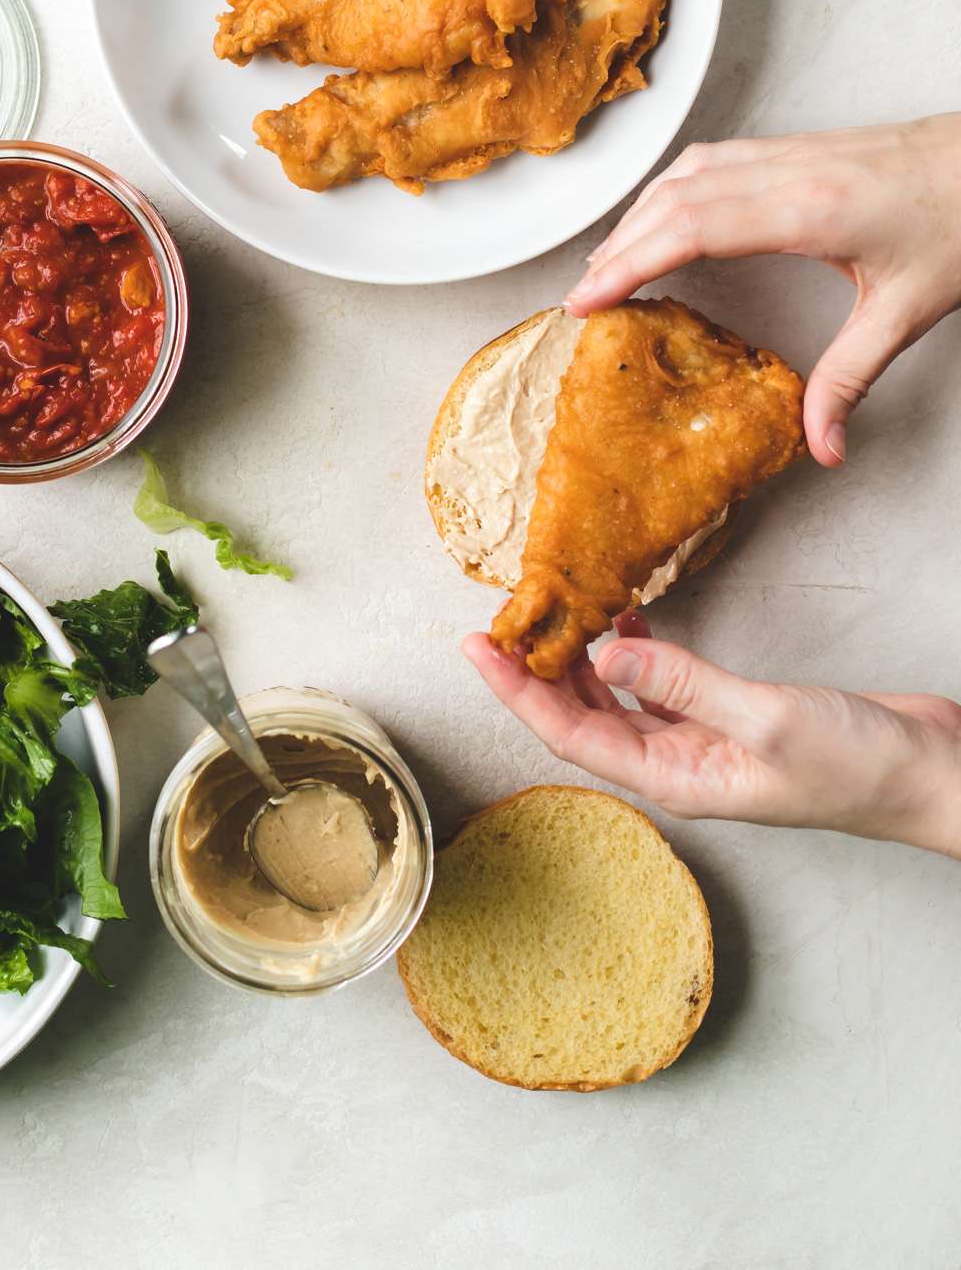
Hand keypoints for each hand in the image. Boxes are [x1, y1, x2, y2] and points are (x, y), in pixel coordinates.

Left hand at [463, 616, 960, 856]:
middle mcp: (677, 766)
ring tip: (552, 613)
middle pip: (581, 718)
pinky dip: (635, 655)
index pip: (570, 734)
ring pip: (618, 702)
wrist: (927, 773)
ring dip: (582, 661)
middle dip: (535, 673)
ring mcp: (701, 744)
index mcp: (675, 780)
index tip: (477, 647)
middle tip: (500, 618)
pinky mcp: (729, 719)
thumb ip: (685, 685)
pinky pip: (660, 688)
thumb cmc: (857, 765)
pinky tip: (624, 624)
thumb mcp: (765, 718)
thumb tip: (610, 656)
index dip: (516, 692)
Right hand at [565, 116, 960, 466]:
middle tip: (582, 295)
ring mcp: (791, 152)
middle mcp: (788, 171)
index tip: (588, 299)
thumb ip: (853, 379)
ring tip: (610, 260)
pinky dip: (673, 191)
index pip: (689, 229)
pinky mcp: (800, 148)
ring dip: (640, 214)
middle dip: (618, 246)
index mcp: (807, 209)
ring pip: (687, 173)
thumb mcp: (909, 311)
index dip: (628, 264)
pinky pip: (713, 161)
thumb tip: (822, 446)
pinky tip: (666, 214)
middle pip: (673, 200)